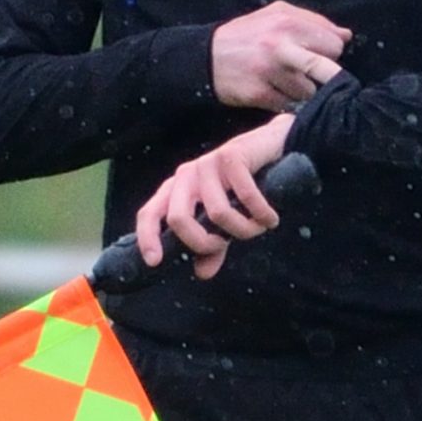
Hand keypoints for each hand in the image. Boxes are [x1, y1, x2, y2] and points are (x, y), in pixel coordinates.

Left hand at [135, 115, 294, 278]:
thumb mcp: (224, 222)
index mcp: (175, 190)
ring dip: (244, 229)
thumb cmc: (243, 187)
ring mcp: (206, 163)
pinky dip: (262, 214)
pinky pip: (245, 196)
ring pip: (218, 213)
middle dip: (203, 243)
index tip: (155, 261)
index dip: (148, 238)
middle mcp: (185, 176)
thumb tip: (203, 273)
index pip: (150, 213)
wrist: (273, 147)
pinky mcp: (231, 155)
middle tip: (225, 245)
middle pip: (178, 219)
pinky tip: (270, 218)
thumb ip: (212, 247)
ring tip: (259, 227)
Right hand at [210, 1, 349, 112]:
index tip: (319, 55)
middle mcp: (281, 46)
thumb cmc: (246, 35)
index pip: (334, 43)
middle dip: (323, 73)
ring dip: (304, 91)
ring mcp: (270, 72)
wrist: (205, 58)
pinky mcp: (260, 94)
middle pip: (326, 67)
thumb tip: (346, 35)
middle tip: (311, 73)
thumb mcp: (275, 15)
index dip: (330, 51)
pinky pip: (289, 106)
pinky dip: (288, 104)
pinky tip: (278, 94)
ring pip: (309, 91)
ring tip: (290, 84)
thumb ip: (313, 21)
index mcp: (288, 22)